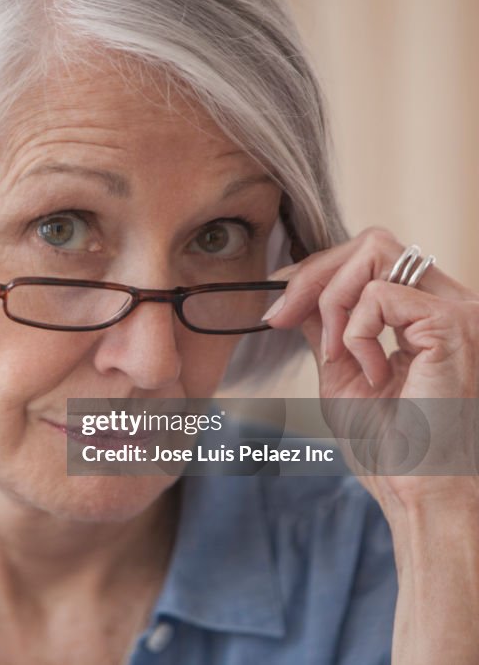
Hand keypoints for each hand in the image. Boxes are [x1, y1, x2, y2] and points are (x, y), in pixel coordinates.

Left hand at [263, 227, 478, 508]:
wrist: (423, 495)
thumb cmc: (392, 449)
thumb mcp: (343, 373)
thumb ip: (326, 327)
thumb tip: (294, 292)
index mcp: (429, 315)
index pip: (372, 256)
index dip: (316, 272)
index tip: (277, 308)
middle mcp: (453, 303)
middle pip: (372, 242)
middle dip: (313, 275)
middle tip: (281, 318)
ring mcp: (459, 310)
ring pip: (375, 252)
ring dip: (331, 302)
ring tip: (336, 356)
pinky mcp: (454, 324)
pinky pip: (379, 294)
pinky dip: (355, 332)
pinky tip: (372, 375)